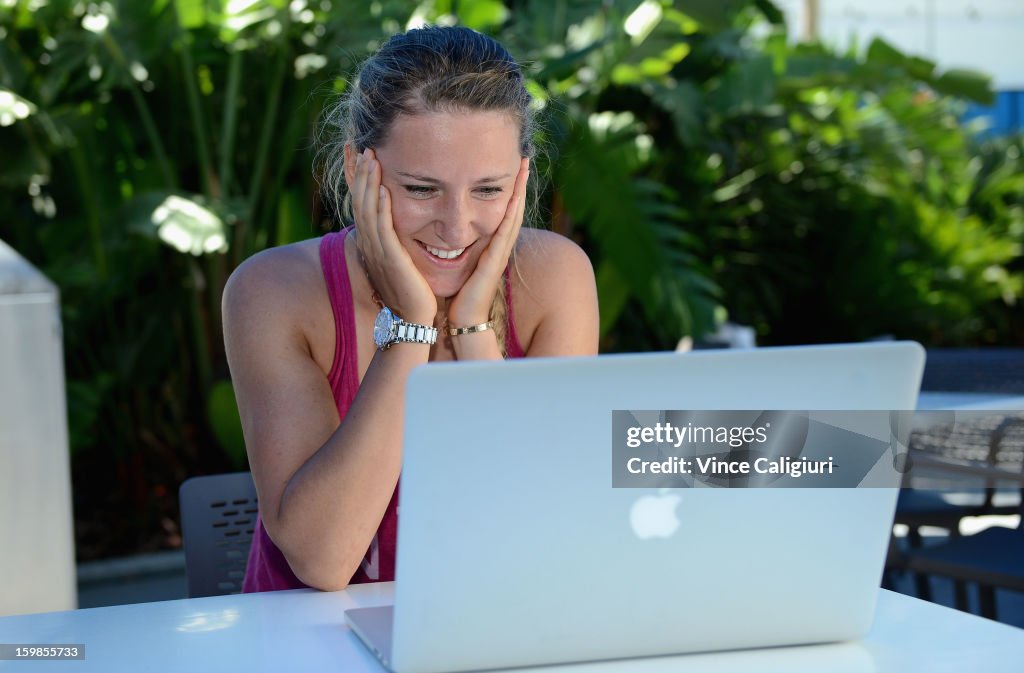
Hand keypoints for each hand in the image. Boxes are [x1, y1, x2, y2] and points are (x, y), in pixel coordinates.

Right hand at [350, 148, 436, 323]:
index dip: (357, 179)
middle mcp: (370, 244)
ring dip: (368, 183)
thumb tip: (398, 220)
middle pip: (359, 201)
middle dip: (360, 173)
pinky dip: (381, 208)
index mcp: (372, 241)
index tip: (357, 154)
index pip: (361, 202)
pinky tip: (382, 189)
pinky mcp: (391, 259)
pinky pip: (383, 229)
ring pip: (368, 211)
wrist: (414, 317)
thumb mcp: (400, 257)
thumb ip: (397, 238)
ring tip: (370, 159)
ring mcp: (378, 251)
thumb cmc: (412, 289)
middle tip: (362, 147)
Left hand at [446, 157, 529, 326]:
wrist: (463, 318)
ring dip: (520, 191)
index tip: (509, 163)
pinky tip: (514, 197)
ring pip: (514, 215)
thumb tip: (444, 228)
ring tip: (524, 168)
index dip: (507, 186)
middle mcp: (499, 245)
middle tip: (523, 156)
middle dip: (518, 182)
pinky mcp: (495, 261)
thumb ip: (457, 243)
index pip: (502, 208)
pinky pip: (505, 232)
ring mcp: (500, 252)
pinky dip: (511, 214)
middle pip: (513, 206)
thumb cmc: (458, 292)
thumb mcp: (459, 260)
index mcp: (491, 243)